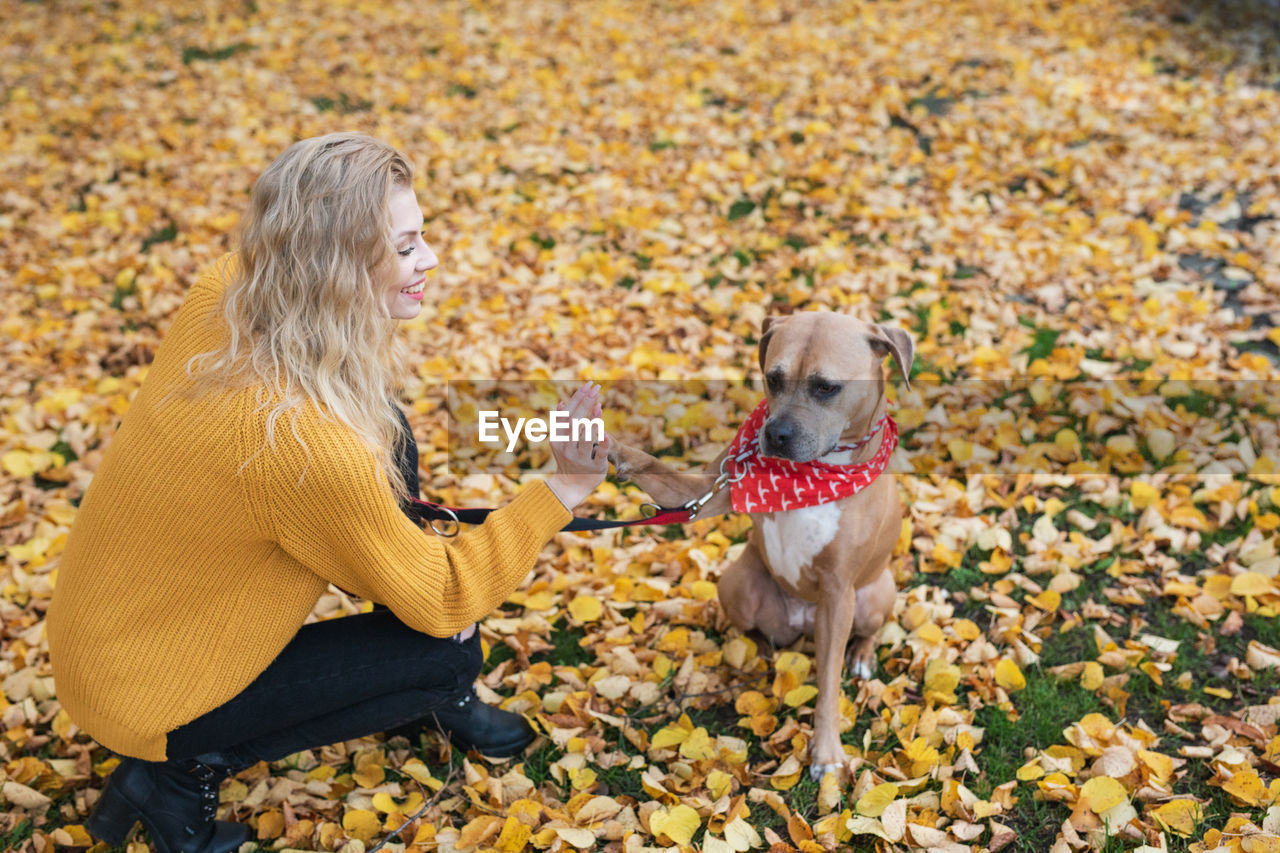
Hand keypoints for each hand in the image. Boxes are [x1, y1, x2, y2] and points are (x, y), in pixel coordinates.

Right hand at [545, 382, 609, 510]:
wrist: (571, 486)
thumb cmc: (568, 459)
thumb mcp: (561, 442)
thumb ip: (562, 424)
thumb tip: (560, 402)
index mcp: (558, 439)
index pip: (567, 415)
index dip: (577, 399)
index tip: (587, 385)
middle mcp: (567, 448)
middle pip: (576, 421)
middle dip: (585, 402)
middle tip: (595, 387)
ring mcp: (580, 458)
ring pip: (586, 436)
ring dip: (592, 419)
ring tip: (598, 403)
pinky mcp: (595, 467)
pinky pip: (599, 453)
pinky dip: (602, 443)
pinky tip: (606, 433)